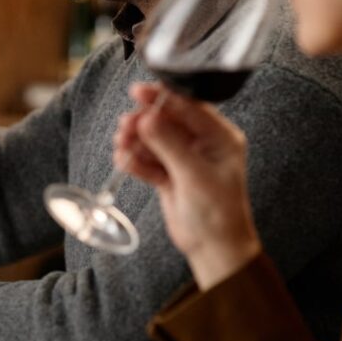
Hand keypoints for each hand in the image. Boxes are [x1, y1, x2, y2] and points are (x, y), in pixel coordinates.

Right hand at [113, 83, 262, 289]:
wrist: (213, 249)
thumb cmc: (217, 213)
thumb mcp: (194, 175)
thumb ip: (169, 144)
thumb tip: (147, 117)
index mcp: (220, 137)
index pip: (189, 107)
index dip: (163, 98)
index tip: (138, 92)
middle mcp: (202, 144)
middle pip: (167, 121)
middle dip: (144, 122)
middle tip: (125, 126)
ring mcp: (184, 159)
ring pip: (154, 140)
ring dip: (136, 140)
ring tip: (121, 144)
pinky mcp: (169, 174)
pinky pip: (148, 160)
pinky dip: (136, 160)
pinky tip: (124, 161)